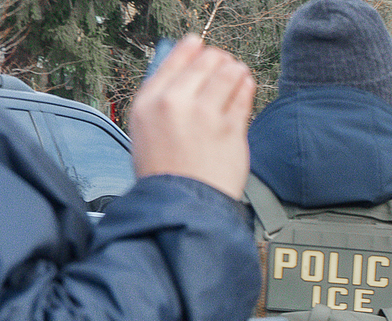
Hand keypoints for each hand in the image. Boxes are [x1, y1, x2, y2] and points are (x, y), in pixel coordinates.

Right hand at [126, 36, 255, 198]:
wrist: (182, 204)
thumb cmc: (164, 174)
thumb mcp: (145, 131)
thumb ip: (160, 101)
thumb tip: (181, 74)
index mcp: (149, 102)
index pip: (174, 59)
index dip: (191, 48)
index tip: (200, 45)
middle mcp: (175, 103)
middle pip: (204, 62)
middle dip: (217, 59)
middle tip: (224, 63)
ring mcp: (205, 115)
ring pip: (227, 73)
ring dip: (235, 69)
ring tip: (238, 72)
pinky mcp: (230, 129)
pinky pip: (243, 94)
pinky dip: (246, 85)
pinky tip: (246, 84)